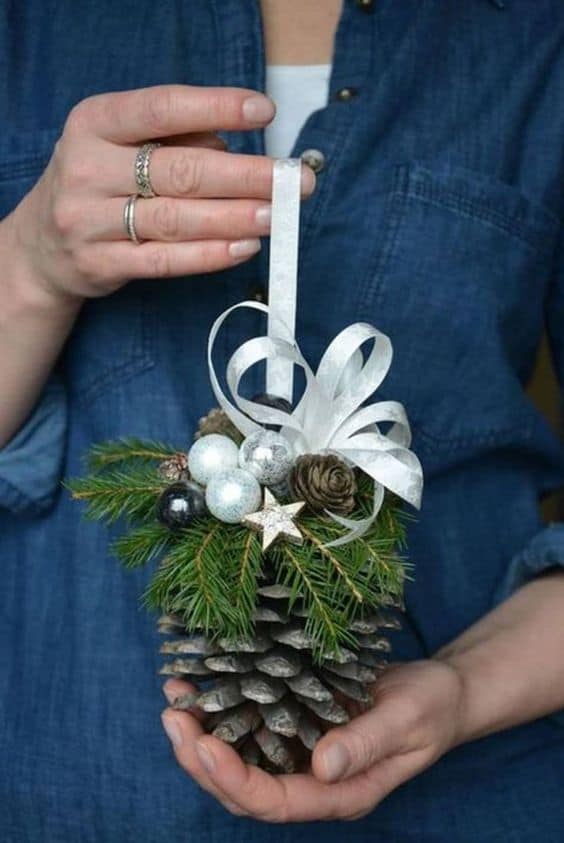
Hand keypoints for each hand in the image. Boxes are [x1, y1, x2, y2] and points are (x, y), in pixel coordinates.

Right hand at [8, 84, 315, 304]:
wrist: (41, 245)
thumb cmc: (99, 182)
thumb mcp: (121, 145)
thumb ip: (175, 139)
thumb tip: (236, 149)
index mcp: (95, 123)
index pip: (162, 108)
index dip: (216, 108)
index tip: (265, 112)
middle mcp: (88, 168)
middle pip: (179, 170)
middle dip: (245, 176)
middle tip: (295, 182)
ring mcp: (89, 220)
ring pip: (174, 219)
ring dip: (234, 217)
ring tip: (278, 215)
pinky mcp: (100, 264)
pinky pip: (164, 261)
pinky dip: (208, 255)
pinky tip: (244, 247)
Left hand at [161, 659, 464, 821]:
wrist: (442, 692)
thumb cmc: (431, 708)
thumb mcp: (407, 721)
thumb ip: (367, 745)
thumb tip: (321, 766)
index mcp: (342, 793)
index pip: (277, 802)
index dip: (235, 779)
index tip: (204, 743)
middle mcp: (315, 781)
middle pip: (245, 789)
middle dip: (202, 758)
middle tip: (173, 717)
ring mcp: (303, 754)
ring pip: (241, 760)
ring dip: (202, 735)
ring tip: (175, 698)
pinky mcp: (299, 724)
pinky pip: (253, 726)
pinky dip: (224, 709)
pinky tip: (203, 683)